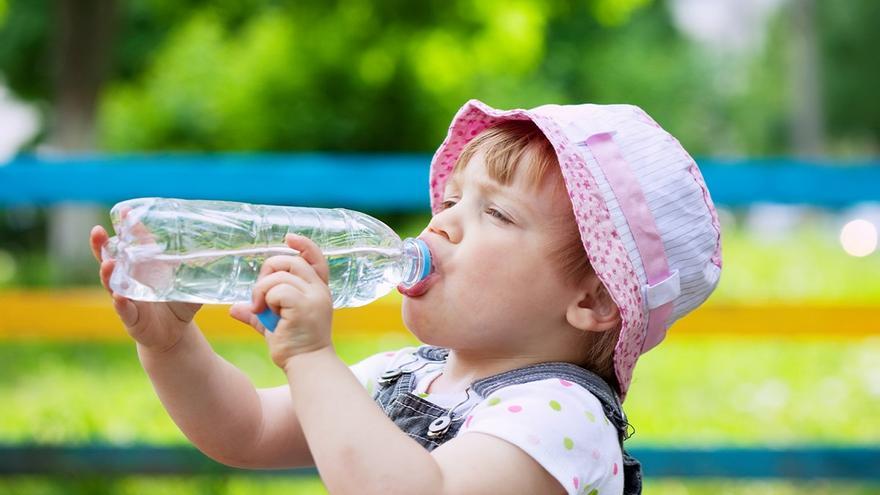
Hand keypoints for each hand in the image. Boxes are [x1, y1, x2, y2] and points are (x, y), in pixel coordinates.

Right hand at [90, 220, 200, 352]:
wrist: (174, 334)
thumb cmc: (178, 304)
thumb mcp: (187, 283)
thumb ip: (197, 267)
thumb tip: (220, 252)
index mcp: (143, 267)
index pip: (132, 244)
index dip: (128, 229)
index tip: (124, 211)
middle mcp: (130, 279)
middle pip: (110, 258)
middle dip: (102, 246)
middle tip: (98, 231)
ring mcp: (127, 298)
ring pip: (112, 283)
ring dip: (108, 273)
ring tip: (108, 263)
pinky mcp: (130, 317)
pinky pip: (123, 309)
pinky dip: (121, 303)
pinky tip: (119, 296)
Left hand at [246, 234, 332, 369]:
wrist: (307, 365)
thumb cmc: (294, 346)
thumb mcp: (274, 323)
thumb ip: (258, 312)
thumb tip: (234, 308)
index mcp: (317, 289)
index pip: (316, 258)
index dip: (303, 244)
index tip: (288, 237)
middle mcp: (319, 289)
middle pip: (290, 260)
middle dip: (268, 271)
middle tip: (260, 294)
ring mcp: (314, 297)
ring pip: (280, 274)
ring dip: (262, 289)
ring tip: (260, 308)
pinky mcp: (304, 306)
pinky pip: (278, 289)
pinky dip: (266, 299)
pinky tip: (266, 314)